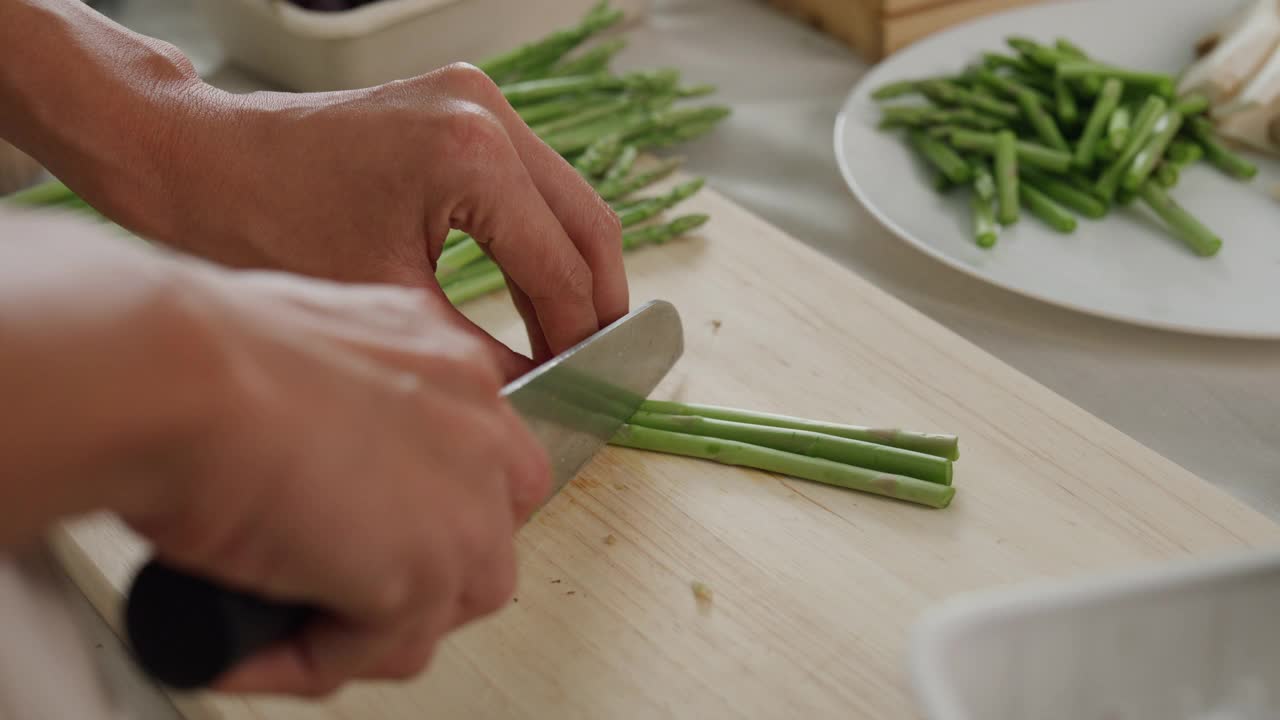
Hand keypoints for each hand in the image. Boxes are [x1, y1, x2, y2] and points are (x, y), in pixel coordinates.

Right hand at [0, 207, 550, 695]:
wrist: (174, 382)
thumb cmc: (197, 355)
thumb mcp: (301, 352)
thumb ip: (341, 405)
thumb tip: (313, 464)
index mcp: (445, 362)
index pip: (487, 453)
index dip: (438, 504)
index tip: (381, 526)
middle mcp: (474, 427)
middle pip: (487, 534)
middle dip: (424, 575)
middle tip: (342, 586)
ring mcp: (464, 505)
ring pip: (447, 604)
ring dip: (370, 629)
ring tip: (285, 625)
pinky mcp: (425, 575)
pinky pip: (384, 647)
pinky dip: (313, 658)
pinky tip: (251, 647)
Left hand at [141, 63, 626, 370]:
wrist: (194, 161)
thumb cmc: (260, 223)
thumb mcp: (384, 302)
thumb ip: (478, 350)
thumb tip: (539, 392)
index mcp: (472, 155)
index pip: (562, 266)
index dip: (579, 338)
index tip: (584, 387)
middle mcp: (486, 113)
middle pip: (588, 222)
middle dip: (597, 301)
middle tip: (596, 366)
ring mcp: (476, 101)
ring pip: (568, 200)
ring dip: (572, 271)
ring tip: (568, 339)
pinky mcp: (459, 109)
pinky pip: (530, 185)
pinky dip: (538, 240)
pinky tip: (532, 292)